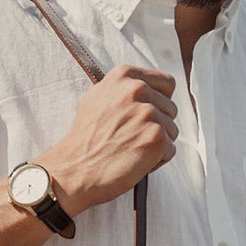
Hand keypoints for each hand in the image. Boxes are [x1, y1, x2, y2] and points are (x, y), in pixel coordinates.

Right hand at [36, 64, 177, 214]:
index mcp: (124, 76)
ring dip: (156, 144)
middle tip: (129, 139)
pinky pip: (170, 150)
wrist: (74, 170)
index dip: (160, 102)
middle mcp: (138, 89)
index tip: (145, 116)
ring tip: (129, 150)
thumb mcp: (98, 98)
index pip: (167, 83)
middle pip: (170, 109)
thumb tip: (147, 87)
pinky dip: (156, 161)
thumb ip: (124, 89)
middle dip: (157, 126)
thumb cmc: (85, 139)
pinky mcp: (156, 138)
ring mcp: (148, 113)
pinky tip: (134, 162)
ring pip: (172, 130)